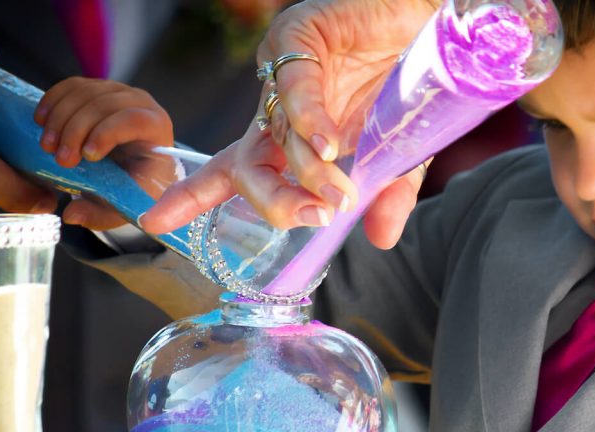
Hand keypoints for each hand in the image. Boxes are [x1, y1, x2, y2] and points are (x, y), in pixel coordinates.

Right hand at [34, 77, 174, 227]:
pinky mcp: (96, 88)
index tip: (86, 156)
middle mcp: (141, 103)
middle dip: (76, 129)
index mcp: (157, 128)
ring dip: (60, 117)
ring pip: (85, 92)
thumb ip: (100, 213)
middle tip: (58, 158)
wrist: (133, 167)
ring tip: (45, 145)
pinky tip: (40, 121)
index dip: (107, 133)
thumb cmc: (134, 186)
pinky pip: (73, 85)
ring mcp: (117, 92)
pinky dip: (53, 100)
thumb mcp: (121, 205)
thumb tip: (71, 215)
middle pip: (105, 104)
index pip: (134, 119)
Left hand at [143, 0, 438, 248]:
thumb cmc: (409, 88)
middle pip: (247, 167)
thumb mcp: (398, 157)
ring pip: (275, 134)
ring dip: (306, 173)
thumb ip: (386, 197)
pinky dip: (310, 123)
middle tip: (311, 218)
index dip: (194, 196)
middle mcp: (276, 109)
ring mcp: (283, 72)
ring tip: (338, 194)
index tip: (157, 222)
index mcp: (289, 138)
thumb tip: (381, 240)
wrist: (436, 27)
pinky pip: (295, 88)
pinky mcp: (299, 35)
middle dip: (272, 202)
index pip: (233, 173)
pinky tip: (329, 146)